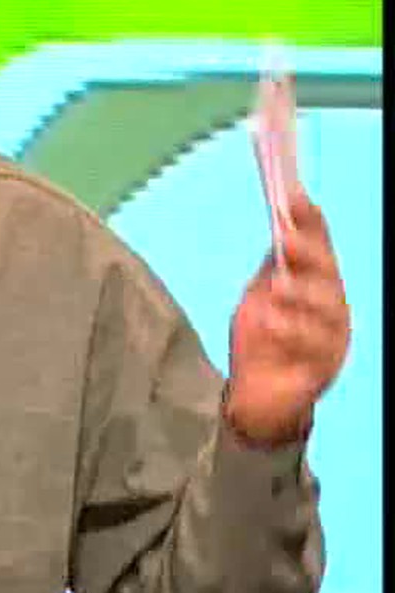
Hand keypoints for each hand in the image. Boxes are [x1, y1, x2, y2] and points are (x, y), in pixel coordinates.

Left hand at [226, 185, 349, 445]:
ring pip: (328, 310)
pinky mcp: (324, 368)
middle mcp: (333, 309)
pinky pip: (313, 347)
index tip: (295, 197)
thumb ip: (273, 268)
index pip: (321, 249)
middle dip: (309, 255)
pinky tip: (270, 322)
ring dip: (300, 295)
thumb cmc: (261, 340)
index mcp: (319, 287)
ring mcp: (333, 339)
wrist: (258, 395)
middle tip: (285, 239)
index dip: (311, 223)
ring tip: (276, 287)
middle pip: (329, 275)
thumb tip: (282, 226)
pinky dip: (290, 332)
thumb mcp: (260, 297)